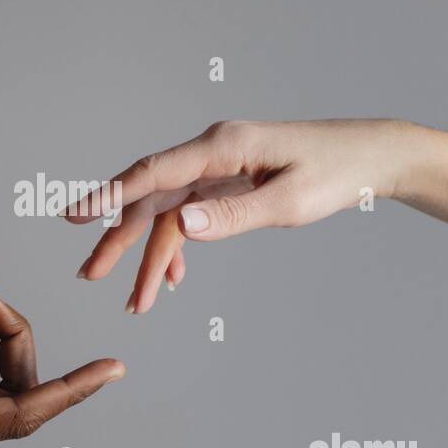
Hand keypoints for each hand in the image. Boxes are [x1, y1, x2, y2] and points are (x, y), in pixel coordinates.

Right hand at [64, 119, 411, 312]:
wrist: (372, 157)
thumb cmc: (337, 172)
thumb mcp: (289, 202)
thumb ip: (232, 215)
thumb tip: (181, 224)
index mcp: (222, 147)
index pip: (154, 173)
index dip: (110, 196)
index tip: (75, 216)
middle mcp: (213, 152)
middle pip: (151, 197)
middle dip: (118, 238)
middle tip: (90, 274)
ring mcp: (219, 167)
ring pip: (168, 212)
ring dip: (150, 255)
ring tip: (135, 301)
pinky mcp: (229, 182)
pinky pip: (191, 214)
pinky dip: (179, 246)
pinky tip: (175, 279)